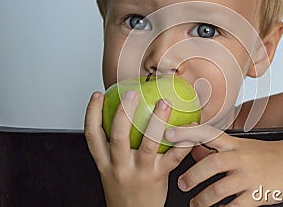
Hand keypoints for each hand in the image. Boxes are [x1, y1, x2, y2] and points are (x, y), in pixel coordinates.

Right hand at [84, 91, 192, 206]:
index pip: (92, 136)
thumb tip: (125, 116)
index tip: (98, 94)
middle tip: (132, 94)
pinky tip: (191, 125)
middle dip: (123, 114)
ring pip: (148, 145)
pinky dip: (183, 140)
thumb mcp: (112, 169)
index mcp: (105, 163)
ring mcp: (140, 172)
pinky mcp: (159, 177)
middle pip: (118, 137)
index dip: (91, 113)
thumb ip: (116, 147)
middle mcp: (119, 167)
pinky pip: (174, 157)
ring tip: (164, 103)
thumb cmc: (126, 188)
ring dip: (157, 122)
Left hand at [165, 124, 282, 205]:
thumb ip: (216, 149)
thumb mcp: (240, 146)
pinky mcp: (256, 194)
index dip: (186, 133)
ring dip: (202, 200)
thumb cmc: (264, 153)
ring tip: (195, 204)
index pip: (207, 134)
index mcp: (233, 144)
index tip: (168, 133)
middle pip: (209, 165)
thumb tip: (192, 150)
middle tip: (182, 184)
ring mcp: (248, 177)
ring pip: (218, 190)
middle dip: (192, 176)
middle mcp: (239, 158)